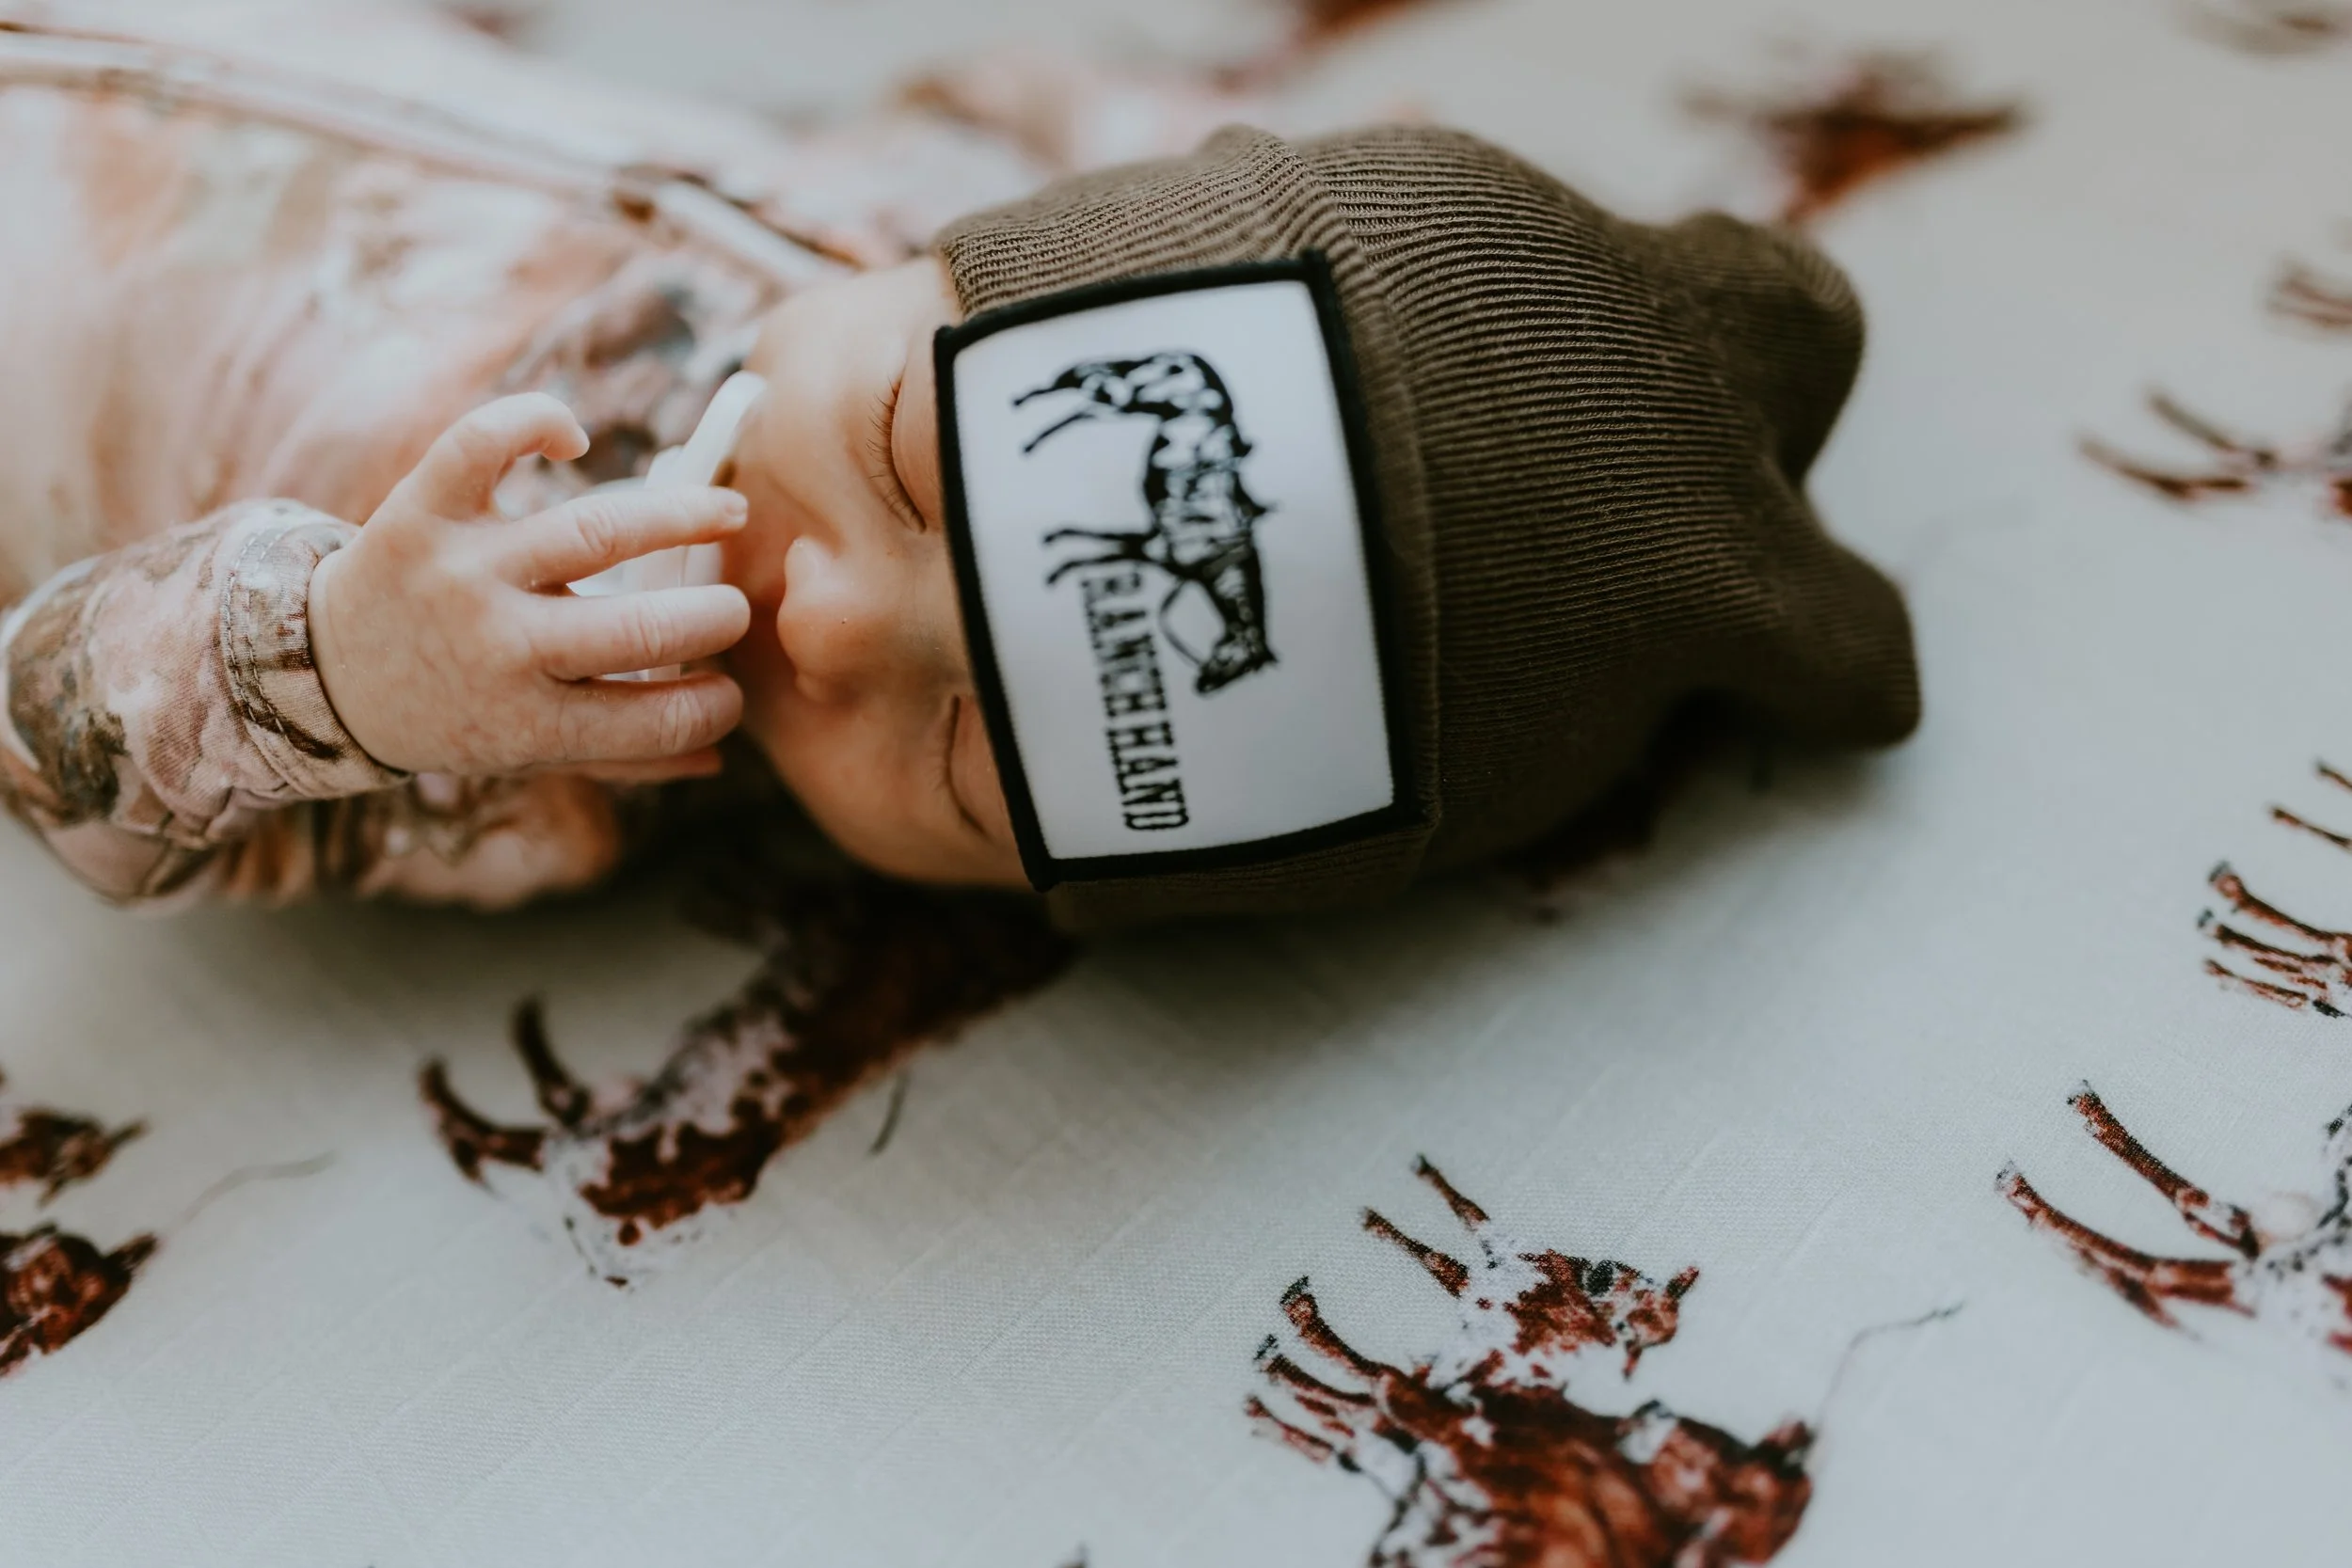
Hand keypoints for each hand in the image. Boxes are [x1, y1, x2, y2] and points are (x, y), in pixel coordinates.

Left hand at [309, 394, 752, 778]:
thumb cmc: (454, 714)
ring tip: (728, 511)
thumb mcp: (528, 752)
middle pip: (638, 629)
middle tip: (734, 609)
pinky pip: (481, 444)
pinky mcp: (423, 510)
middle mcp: (499, 647)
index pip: (653, 718)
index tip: (729, 690)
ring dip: (681, 516)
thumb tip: (717, 755)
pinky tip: (573, 438)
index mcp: (529, 721)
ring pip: (594, 531)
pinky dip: (533, 421)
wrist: (325, 674)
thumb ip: (623, 759)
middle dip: (713, 620)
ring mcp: (462, 572)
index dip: (714, 705)